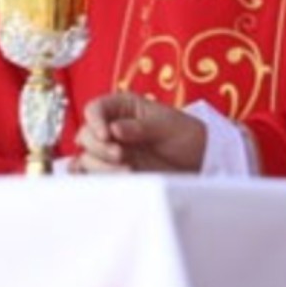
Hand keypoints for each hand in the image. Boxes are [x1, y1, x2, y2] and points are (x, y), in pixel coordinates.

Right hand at [74, 92, 206, 173]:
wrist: (199, 162)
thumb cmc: (185, 135)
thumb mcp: (166, 125)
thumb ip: (139, 127)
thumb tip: (114, 129)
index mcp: (124, 107)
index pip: (96, 109)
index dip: (95, 121)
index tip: (106, 134)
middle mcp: (112, 128)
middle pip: (86, 134)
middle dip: (99, 146)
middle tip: (120, 155)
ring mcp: (112, 151)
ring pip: (87, 157)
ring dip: (100, 165)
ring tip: (127, 170)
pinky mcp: (114, 173)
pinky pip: (92, 176)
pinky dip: (94, 178)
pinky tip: (108, 179)